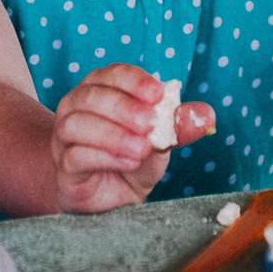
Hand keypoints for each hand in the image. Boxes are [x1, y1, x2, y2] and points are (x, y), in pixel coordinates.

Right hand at [49, 65, 214, 213]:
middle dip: (123, 108)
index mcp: (102, 89)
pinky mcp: (64, 166)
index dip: (134, 81)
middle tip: (150, 124)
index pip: (112, 73)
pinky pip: (75, 155)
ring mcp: (64, 136)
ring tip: (141, 149)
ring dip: (113, 135)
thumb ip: (179, 126)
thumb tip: (207, 115)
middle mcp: (77, 106)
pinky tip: (128, 162)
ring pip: (77, 123)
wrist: (110, 197)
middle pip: (91, 95)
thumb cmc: (132, 159)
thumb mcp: (161, 141)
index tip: (158, 94)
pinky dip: (104, 157)